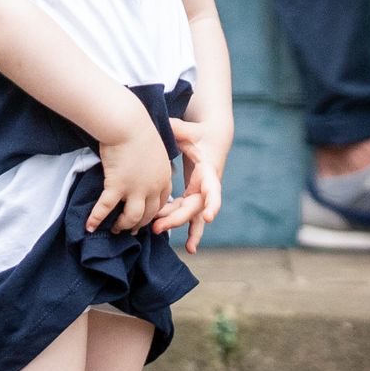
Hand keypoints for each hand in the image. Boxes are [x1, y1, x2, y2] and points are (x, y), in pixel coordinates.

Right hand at [86, 108, 175, 233]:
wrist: (127, 123)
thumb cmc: (138, 128)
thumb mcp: (155, 148)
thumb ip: (153, 163)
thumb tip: (146, 167)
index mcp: (164, 176)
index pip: (162, 202)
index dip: (153, 212)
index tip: (145, 216)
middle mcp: (152, 186)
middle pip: (148, 214)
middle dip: (139, 224)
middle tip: (130, 228)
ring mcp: (135, 188)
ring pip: (132, 217)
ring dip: (123, 225)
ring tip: (114, 229)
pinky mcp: (117, 186)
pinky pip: (106, 208)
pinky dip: (96, 218)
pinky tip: (89, 226)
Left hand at [151, 116, 227, 253]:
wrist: (213, 138)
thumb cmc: (200, 134)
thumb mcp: (189, 130)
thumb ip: (177, 128)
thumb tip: (164, 123)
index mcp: (208, 170)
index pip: (213, 190)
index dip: (212, 203)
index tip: (209, 217)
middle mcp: (207, 186)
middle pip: (194, 207)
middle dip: (177, 218)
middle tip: (157, 226)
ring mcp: (201, 194)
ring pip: (190, 214)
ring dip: (175, 223)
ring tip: (156, 231)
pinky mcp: (194, 197)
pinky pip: (188, 216)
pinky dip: (186, 229)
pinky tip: (188, 248)